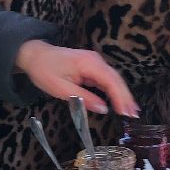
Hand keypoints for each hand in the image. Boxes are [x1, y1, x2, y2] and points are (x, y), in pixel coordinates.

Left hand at [14, 40, 139, 117]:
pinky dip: (115, 91)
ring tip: (130, 111)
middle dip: (126, 97)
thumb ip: (84, 98)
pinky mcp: (93, 67)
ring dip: (122, 94)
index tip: (126, 112)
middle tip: (133, 114)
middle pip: (116, 79)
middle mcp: (96, 60)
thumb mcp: (61, 89)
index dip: (120, 97)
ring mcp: (95, 62)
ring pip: (114, 79)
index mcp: (88, 63)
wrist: (35, 55)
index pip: (110, 81)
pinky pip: (107, 79)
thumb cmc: (45, 71)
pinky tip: (119, 101)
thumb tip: (104, 108)